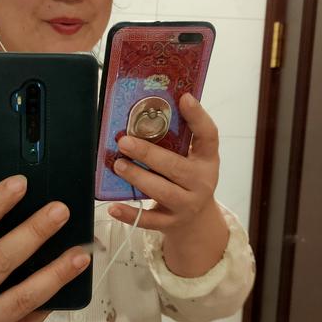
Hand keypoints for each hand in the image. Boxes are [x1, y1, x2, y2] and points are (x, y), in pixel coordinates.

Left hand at [108, 93, 227, 275]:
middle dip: (147, 154)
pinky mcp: (171, 223)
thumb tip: (146, 108)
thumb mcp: (191, 158)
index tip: (184, 98)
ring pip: (161, 191)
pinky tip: (113, 207)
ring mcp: (187, 204)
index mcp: (207, 159)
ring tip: (118, 165)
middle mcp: (201, 182)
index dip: (198, 117)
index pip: (209, 135)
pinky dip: (130, 214)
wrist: (196, 220)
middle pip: (175, 167)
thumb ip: (176, 138)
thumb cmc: (187, 178)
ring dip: (137, 177)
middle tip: (124, 142)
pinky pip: (149, 220)